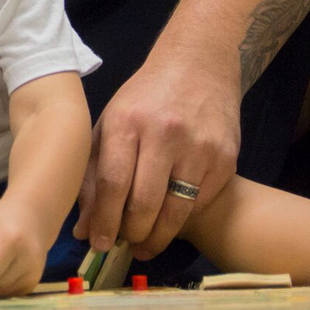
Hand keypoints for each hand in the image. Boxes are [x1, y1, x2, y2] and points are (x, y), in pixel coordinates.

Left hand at [72, 51, 240, 259]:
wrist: (198, 64)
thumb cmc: (146, 97)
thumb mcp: (110, 123)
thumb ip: (93, 175)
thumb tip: (84, 229)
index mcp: (128, 121)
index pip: (113, 183)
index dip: (104, 221)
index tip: (98, 243)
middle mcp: (165, 133)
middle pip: (144, 203)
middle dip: (131, 234)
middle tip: (123, 244)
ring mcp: (199, 146)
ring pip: (176, 211)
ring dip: (157, 237)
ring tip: (144, 244)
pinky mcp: (226, 158)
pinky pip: (200, 204)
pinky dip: (183, 219)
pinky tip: (170, 219)